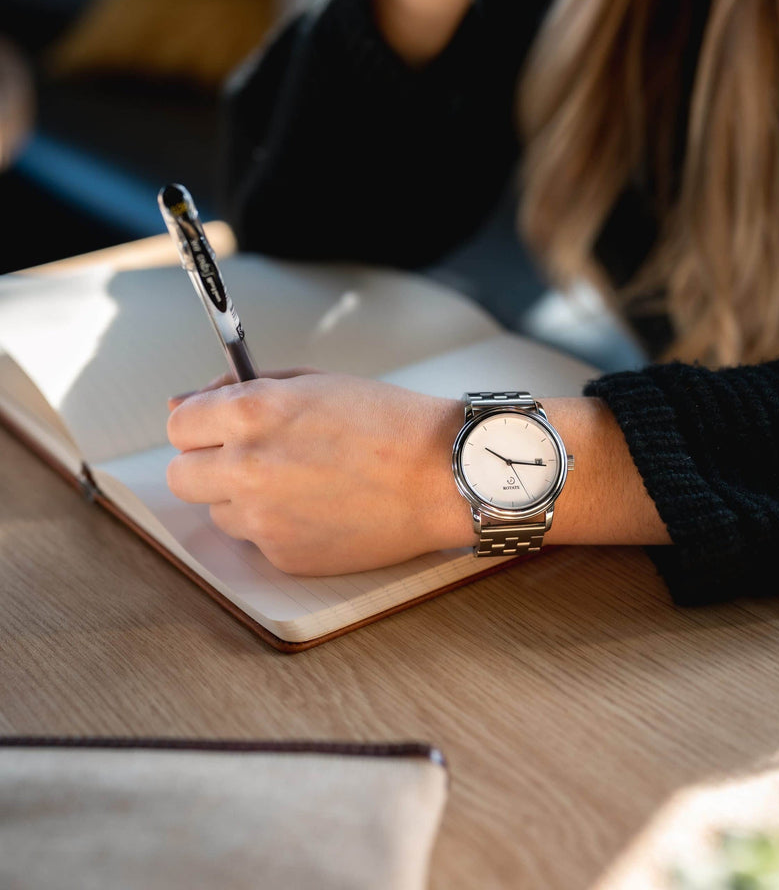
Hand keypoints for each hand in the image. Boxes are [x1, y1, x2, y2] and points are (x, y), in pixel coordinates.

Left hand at [166, 369, 474, 574]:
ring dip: (242, 497)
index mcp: (252, 414)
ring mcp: (263, 519)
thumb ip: (238, 389)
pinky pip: (257, 540)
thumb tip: (181, 404)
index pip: (178, 425)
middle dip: (207, 464)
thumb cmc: (386, 422)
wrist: (440, 475)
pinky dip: (277, 526)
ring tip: (298, 482)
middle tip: (249, 456)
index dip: (200, 424)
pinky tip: (318, 508)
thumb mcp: (312, 382)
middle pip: (182, 475)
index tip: (217, 427)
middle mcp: (247, 468)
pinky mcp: (284, 556)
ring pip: (218, 511)